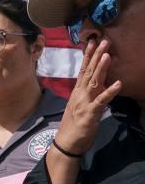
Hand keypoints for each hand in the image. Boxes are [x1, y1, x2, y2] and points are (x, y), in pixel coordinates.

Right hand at [54, 38, 120, 154]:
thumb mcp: (81, 106)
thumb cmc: (74, 125)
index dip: (88, 55)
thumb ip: (89, 94)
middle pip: (89, 71)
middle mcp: (80, 94)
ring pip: (94, 82)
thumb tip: (98, 85)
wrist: (66, 143)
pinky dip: (110, 92)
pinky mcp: (90, 113)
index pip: (83, 69)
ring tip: (108, 55)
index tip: (92, 41)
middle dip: (96, 56)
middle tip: (103, 40)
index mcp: (78, 91)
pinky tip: (118, 83)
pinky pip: (101, 101)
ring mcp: (84, 102)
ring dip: (101, 68)